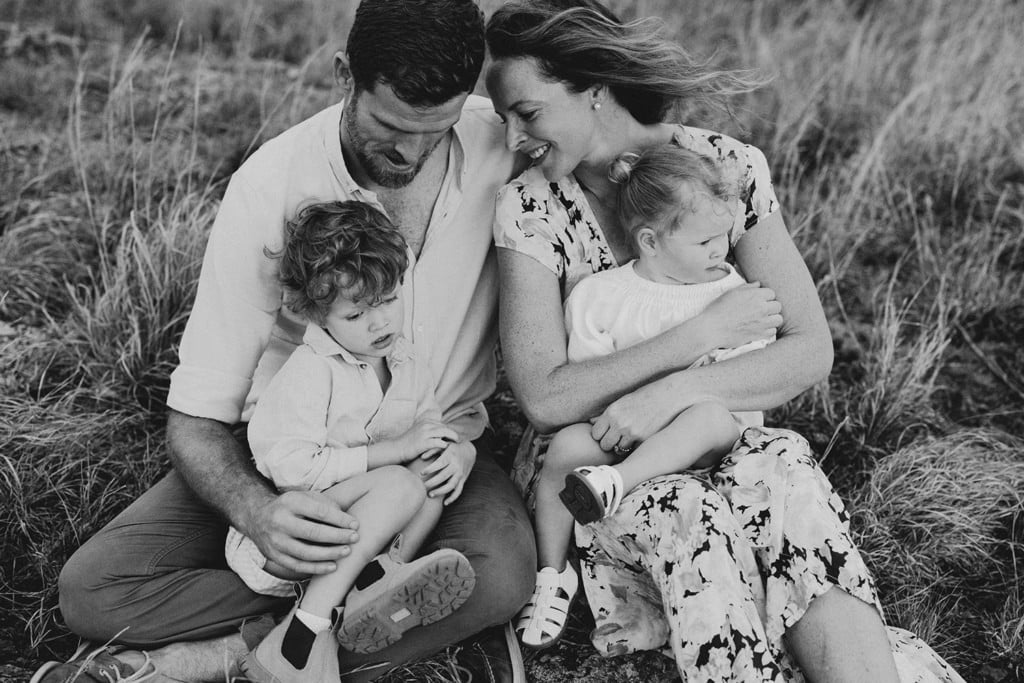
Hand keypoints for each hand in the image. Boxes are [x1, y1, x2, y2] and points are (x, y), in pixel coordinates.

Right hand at [245, 489, 359, 575]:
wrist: (258, 517)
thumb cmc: (291, 506)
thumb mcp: (305, 497)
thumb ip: (325, 504)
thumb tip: (346, 520)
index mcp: (290, 502)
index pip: (320, 512)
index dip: (340, 519)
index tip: (355, 524)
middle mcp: (281, 522)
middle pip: (313, 532)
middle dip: (337, 536)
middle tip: (355, 538)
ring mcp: (276, 541)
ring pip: (306, 552)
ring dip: (330, 554)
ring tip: (347, 551)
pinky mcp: (274, 556)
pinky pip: (298, 566)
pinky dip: (317, 568)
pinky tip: (332, 566)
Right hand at [397, 418, 458, 461]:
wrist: (396, 448)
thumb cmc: (407, 443)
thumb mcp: (418, 432)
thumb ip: (428, 430)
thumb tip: (440, 434)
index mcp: (425, 422)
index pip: (442, 425)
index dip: (449, 431)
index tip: (454, 437)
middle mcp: (426, 425)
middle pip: (446, 428)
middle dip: (453, 434)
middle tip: (459, 441)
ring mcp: (425, 433)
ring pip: (445, 433)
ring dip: (452, 439)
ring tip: (457, 445)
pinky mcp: (424, 443)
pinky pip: (440, 443)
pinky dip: (445, 446)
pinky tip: (448, 450)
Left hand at [421, 440, 475, 504]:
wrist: (469, 450)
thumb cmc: (452, 447)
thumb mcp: (443, 445)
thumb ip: (432, 450)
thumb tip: (422, 457)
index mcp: (451, 456)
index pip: (440, 463)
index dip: (431, 469)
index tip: (421, 473)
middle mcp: (456, 466)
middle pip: (444, 476)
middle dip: (432, 482)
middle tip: (422, 487)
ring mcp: (460, 474)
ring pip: (451, 485)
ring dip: (440, 491)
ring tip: (430, 495)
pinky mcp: (463, 480)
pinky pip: (459, 491)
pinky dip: (453, 498)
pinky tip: (445, 503)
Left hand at [590, 382, 675, 451]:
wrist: (669, 397)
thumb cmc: (645, 397)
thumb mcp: (623, 401)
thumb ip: (606, 414)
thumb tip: (590, 421)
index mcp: (612, 412)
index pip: (595, 433)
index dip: (600, 435)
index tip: (606, 432)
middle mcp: (620, 423)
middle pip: (604, 445)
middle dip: (609, 443)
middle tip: (617, 438)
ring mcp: (632, 433)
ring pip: (618, 450)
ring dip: (622, 446)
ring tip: (629, 438)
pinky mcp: (644, 439)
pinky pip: (632, 450)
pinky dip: (634, 447)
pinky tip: (639, 439)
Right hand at [696, 282, 781, 349]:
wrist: (712, 328)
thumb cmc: (719, 309)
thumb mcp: (731, 293)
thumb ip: (747, 288)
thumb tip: (758, 284)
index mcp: (755, 295)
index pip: (771, 293)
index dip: (765, 297)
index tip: (758, 301)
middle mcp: (762, 308)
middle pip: (777, 306)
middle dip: (770, 307)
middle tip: (761, 310)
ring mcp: (762, 322)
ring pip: (778, 319)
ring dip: (772, 319)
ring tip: (763, 320)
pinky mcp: (759, 335)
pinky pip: (773, 331)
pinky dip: (768, 330)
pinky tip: (760, 328)